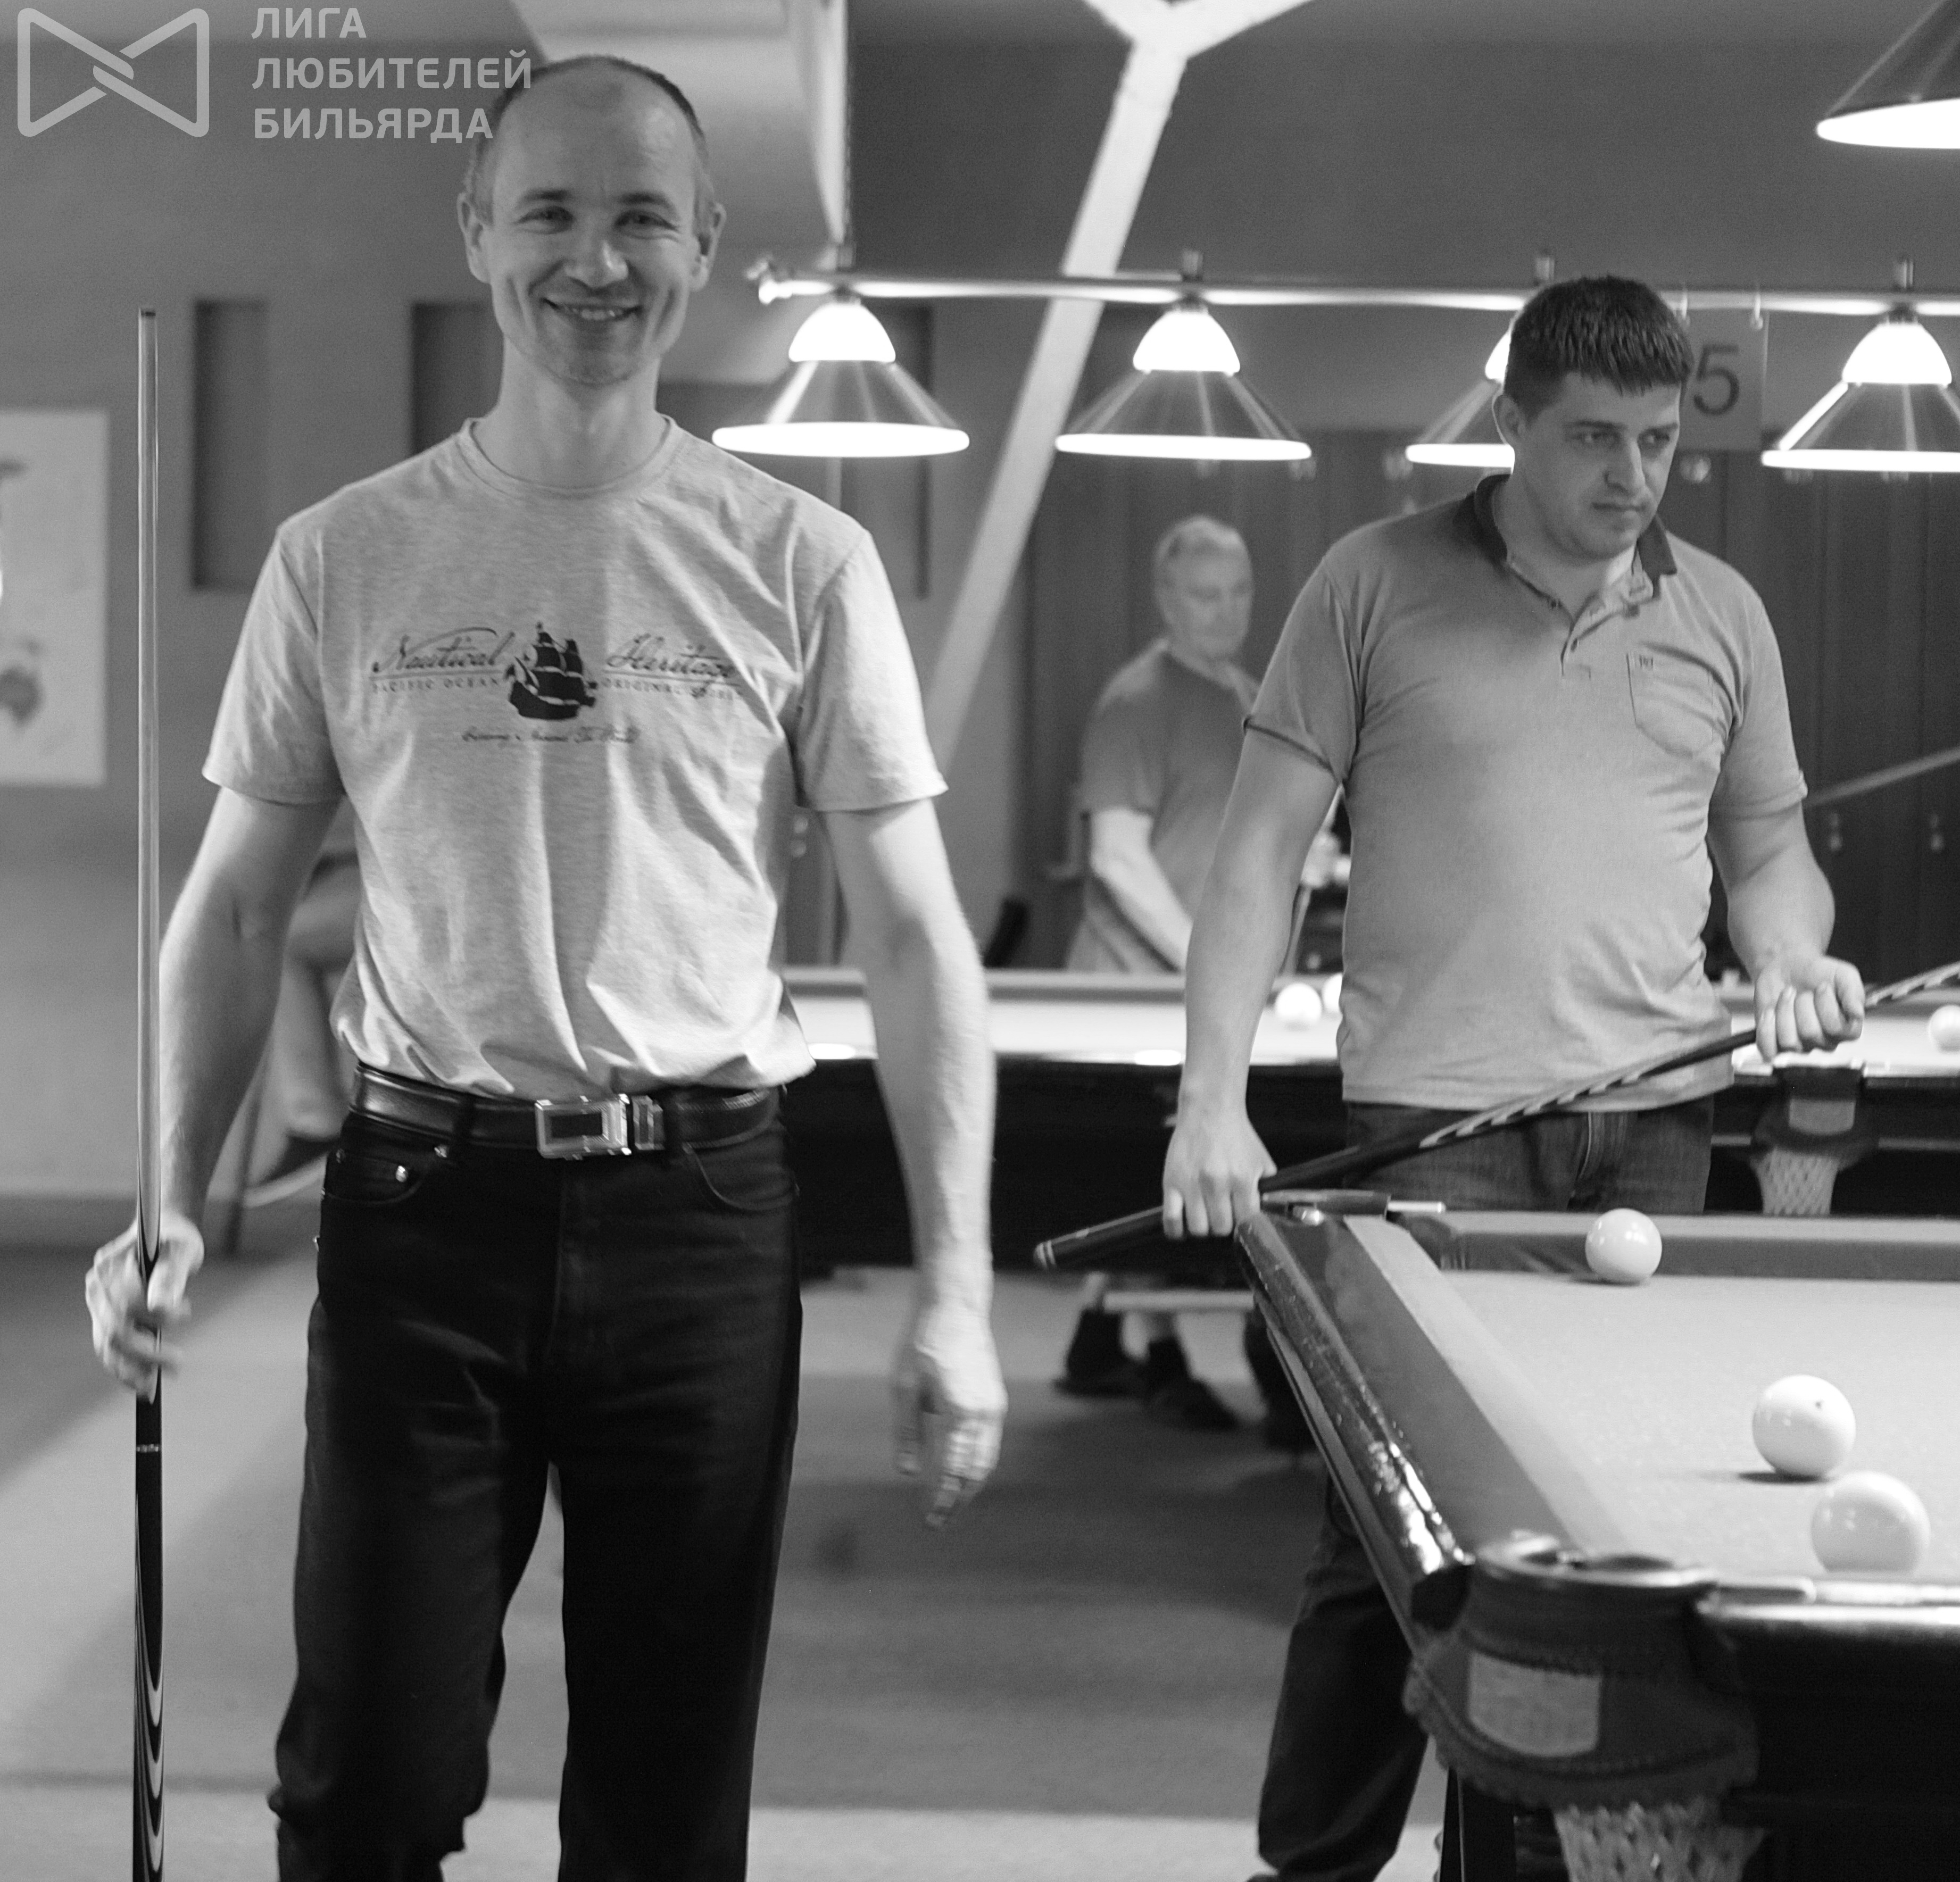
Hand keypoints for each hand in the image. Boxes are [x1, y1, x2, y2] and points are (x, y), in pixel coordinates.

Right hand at [86, 1207, 203, 1398]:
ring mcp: (96, 1301)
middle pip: (115, 1330)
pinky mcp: (101, 1313)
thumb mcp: (181, 1253)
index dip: (160, 1318)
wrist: (163, 1231)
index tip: (185, 1312)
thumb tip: (161, 1308)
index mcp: (111, 1267)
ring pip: (104, 1344)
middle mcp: (97, 1286)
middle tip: (176, 1368)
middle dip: (143, 1356)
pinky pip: (105, 1345)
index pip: (130, 1305)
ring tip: (149, 1390)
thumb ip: (170, 1278)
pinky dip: (120, 1366)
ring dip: (127, 1370)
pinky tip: (138, 1380)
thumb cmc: (176, 1240)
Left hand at [892, 1295, 1004, 1528]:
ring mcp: (993, 1406)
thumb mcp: (903, 1386)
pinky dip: (978, 1466)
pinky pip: (990, 1444)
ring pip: (987, 1461)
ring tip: (950, 1505)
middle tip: (938, 1523)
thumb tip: (908, 1473)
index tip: (929, 1520)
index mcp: (958, 1411)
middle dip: (957, 1501)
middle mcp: (982, 1413)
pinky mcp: (995, 1400)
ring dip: (970, 1487)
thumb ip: (907, 1431)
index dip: (941, 1499)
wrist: (955, 1307)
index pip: (952, 1470)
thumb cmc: (923, 1342)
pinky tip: (963, 1474)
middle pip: (974, 1472)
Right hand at [1162, 1103, 1274, 1239]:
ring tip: (1204, 1214)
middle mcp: (1217, 1183)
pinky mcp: (1172, 1182)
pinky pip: (1171, 1219)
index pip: (1246, 1221)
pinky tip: (1181, 1226)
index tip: (1239, 1217)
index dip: (1243, 1222)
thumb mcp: (1260, 1160)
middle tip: (1221, 1212)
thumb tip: (1266, 1213)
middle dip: (1223, 1223)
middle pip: (1222, 1228)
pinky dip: (1176, 1230)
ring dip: (1203, 1226)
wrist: (1210, 1110)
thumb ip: (1264, 1188)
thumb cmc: (1235, 1135)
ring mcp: (1193, 1184)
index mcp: (1242, 1179)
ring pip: (1198, 1229)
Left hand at [1750, 952, 1864, 1061]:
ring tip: (1787, 995)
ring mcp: (1800, 1045)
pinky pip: (1769, 1050)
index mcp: (1847, 1028)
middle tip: (1802, 992)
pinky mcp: (1776, 1043)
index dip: (1826, 1005)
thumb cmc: (1819, 972)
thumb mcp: (1843, 974)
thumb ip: (1853, 991)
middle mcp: (1825, 1041)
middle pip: (1810, 1034)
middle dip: (1802, 1004)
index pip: (1836, 1029)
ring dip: (1783, 1011)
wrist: (1788, 966)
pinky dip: (1766, 1029)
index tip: (1822, 986)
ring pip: (1789, 1041)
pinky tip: (1770, 1011)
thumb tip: (1858, 1013)